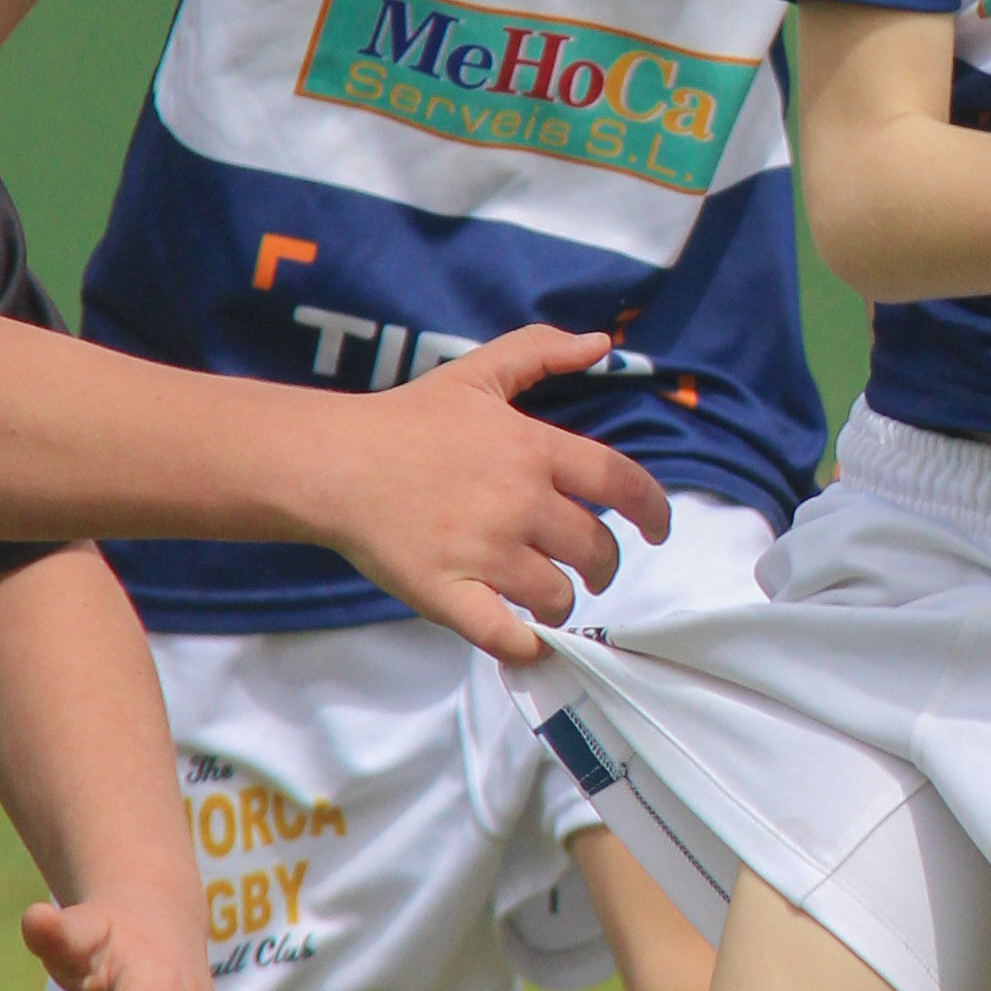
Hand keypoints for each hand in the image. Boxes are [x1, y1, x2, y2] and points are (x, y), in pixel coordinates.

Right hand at [323, 324, 675, 652]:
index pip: (622, 484)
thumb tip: (601, 343)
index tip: (658, 530)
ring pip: (556, 596)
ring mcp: (484, 552)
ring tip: (545, 598)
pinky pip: (504, 635)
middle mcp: (519, 502)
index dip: (654, 512)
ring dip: (561, 602)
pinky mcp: (448, 593)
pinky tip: (528, 643)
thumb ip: (541, 351)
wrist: (333, 463)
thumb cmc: (406, 419)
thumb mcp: (478, 372)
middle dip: (603, 566)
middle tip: (589, 570)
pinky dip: (526, 648)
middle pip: (595, 550)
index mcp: (533, 450)